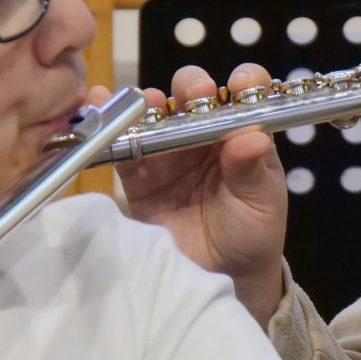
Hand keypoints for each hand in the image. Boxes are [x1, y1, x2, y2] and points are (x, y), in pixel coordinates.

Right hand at [92, 65, 288, 325]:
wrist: (221, 276)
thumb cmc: (251, 231)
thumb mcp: (261, 202)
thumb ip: (252, 170)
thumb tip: (253, 137)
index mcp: (241, 132)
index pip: (246, 95)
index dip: (245, 82)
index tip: (243, 85)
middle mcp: (204, 133)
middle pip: (194, 95)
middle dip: (193, 87)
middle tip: (195, 94)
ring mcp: (169, 150)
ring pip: (156, 114)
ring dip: (148, 102)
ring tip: (144, 101)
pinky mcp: (139, 175)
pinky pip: (123, 146)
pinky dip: (110, 129)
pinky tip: (99, 107)